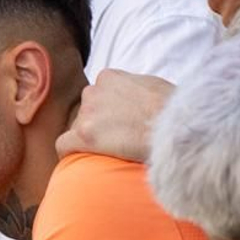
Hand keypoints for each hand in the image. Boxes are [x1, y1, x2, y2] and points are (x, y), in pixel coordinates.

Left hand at [55, 70, 175, 162]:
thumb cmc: (173, 110)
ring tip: (110, 153)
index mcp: (109, 77)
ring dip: (90, 140)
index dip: (107, 114)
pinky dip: (69, 153)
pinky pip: (63, 145)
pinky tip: (78, 163)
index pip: (97, 96)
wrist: (176, 127)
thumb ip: (134, 89)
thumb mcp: (152, 86)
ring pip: (77, 129)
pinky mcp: (85, 135)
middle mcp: (94, 91)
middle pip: (86, 112)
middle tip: (116, 142)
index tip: (118, 126)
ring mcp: (88, 113)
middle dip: (98, 126)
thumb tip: (136, 99)